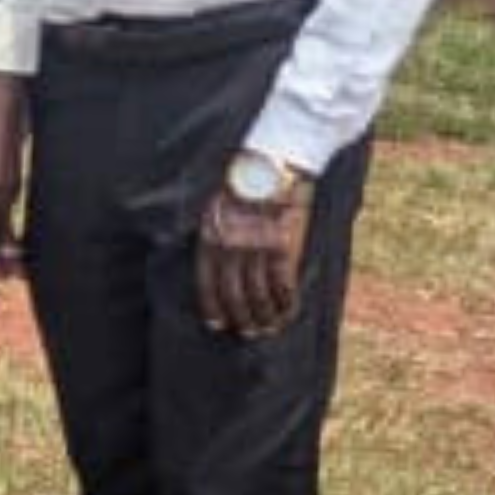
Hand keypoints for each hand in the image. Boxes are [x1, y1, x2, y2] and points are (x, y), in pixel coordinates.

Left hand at [196, 182, 311, 336]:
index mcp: (210, 236)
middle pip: (233, 294)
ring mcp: (257, 248)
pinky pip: (283, 286)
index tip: (216, 324)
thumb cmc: (243, 181)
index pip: (206, 283)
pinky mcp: (283, 247)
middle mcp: (231, 247)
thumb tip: (218, 262)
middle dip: (241, 318)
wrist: (273, 162)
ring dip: (265, 317)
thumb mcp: (215, 205)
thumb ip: (215, 234)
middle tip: (248, 332)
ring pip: (259, 295)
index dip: (212, 307)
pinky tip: (288, 313)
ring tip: (268, 328)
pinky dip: (286, 304)